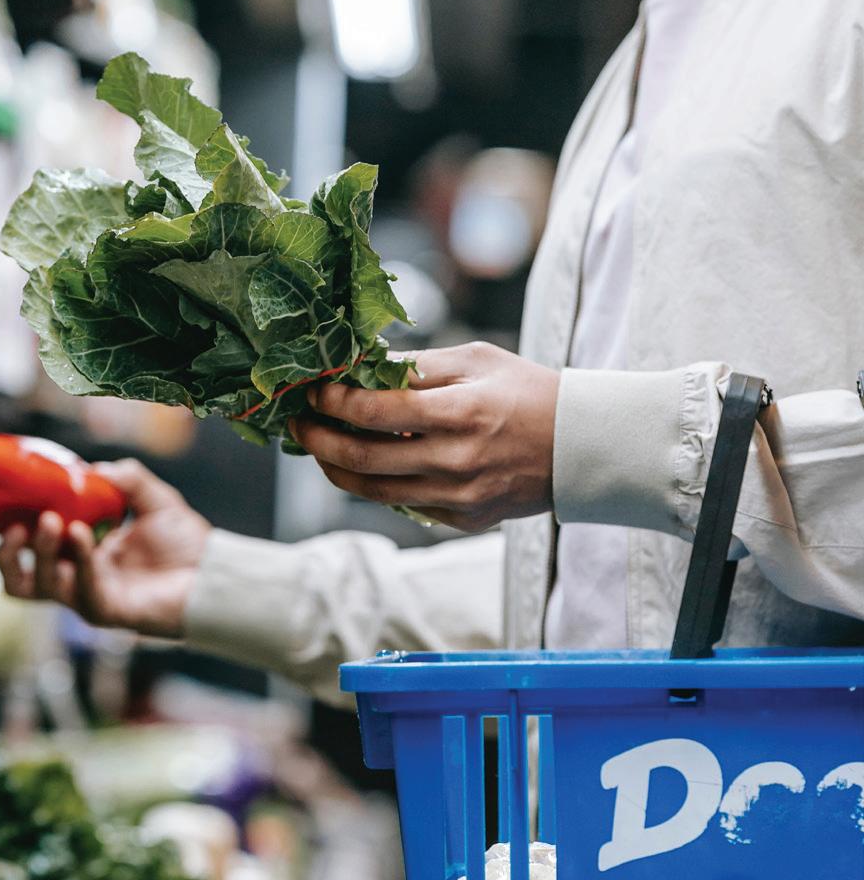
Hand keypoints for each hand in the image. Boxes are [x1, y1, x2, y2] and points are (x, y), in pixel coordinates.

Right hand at [0, 459, 210, 638]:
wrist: (214, 573)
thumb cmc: (185, 542)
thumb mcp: (154, 498)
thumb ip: (126, 478)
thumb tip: (92, 469)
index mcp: (80, 552)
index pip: (31, 545)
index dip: (14, 526)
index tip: (10, 500)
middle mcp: (77, 577)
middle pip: (21, 577)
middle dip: (10, 551)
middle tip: (16, 523)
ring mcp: (88, 596)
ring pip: (39, 587)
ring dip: (40, 553)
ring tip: (51, 522)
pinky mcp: (105, 611)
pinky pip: (80, 590)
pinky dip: (78, 560)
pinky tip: (81, 534)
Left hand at [290, 343, 558, 531]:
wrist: (582, 446)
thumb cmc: (528, 392)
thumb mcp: (477, 360)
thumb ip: (418, 365)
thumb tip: (362, 365)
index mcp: (461, 412)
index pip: (377, 410)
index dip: (335, 400)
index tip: (314, 389)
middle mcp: (457, 460)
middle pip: (365, 458)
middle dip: (319, 441)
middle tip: (297, 426)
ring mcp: (461, 496)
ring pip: (377, 492)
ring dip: (337, 471)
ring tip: (318, 451)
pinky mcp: (466, 519)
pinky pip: (406, 506)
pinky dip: (377, 487)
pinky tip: (364, 467)